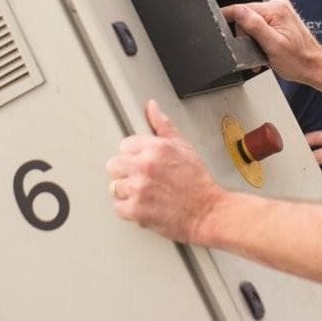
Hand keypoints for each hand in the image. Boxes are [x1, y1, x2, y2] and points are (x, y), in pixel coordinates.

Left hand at [105, 100, 223, 243]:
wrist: (207, 212)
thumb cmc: (198, 182)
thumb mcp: (184, 147)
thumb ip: (164, 126)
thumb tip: (152, 108)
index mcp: (156, 147)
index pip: (125, 145)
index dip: (134, 156)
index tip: (143, 163)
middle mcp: (145, 165)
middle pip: (114, 165)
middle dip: (126, 172)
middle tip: (142, 179)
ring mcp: (138, 188)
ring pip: (114, 187)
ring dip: (127, 192)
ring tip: (146, 194)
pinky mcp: (136, 210)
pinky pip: (118, 207)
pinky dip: (129, 210)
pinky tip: (144, 206)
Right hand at [222, 0, 321, 85]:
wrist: (313, 66)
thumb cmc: (298, 61)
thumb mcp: (272, 46)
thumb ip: (254, 26)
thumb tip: (237, 11)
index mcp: (276, 8)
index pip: (242, 9)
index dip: (230, 20)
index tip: (218, 25)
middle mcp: (279, 5)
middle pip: (246, 16)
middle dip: (247, 36)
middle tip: (257, 51)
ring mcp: (280, 11)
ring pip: (252, 22)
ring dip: (254, 38)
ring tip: (264, 51)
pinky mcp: (280, 18)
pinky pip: (261, 24)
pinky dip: (260, 37)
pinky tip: (267, 47)